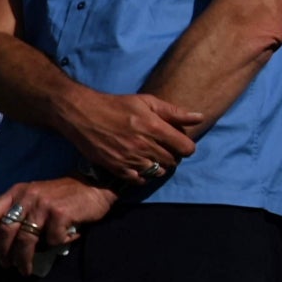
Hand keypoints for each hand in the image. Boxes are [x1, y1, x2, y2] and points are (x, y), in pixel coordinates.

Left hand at [0, 176, 115, 274]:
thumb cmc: (61, 196)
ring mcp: (43, 205)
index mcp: (16, 192)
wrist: (93, 184)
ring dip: (23, 259)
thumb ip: (19, 212)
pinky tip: (64, 239)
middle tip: (7, 264)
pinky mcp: (60, 214)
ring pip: (26, 240)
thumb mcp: (34, 197)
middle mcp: (27, 196)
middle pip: (6, 231)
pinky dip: (57, 244)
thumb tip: (4, 243)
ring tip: (25, 269)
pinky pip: (52, 239)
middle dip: (4, 252)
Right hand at [59, 90, 202, 184]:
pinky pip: (139, 179)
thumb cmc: (116, 105)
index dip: (185, 146)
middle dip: (171, 156)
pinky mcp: (116, 168)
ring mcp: (130, 159)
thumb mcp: (146, 101)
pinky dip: (143, 175)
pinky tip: (139, 165)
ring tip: (150, 156)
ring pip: (157, 172)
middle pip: (172, 161)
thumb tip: (199, 118)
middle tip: (162, 148)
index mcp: (154, 127)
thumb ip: (174, 112)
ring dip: (158, 166)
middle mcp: (144, 145)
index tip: (178, 143)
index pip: (186, 148)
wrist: (82, 115)